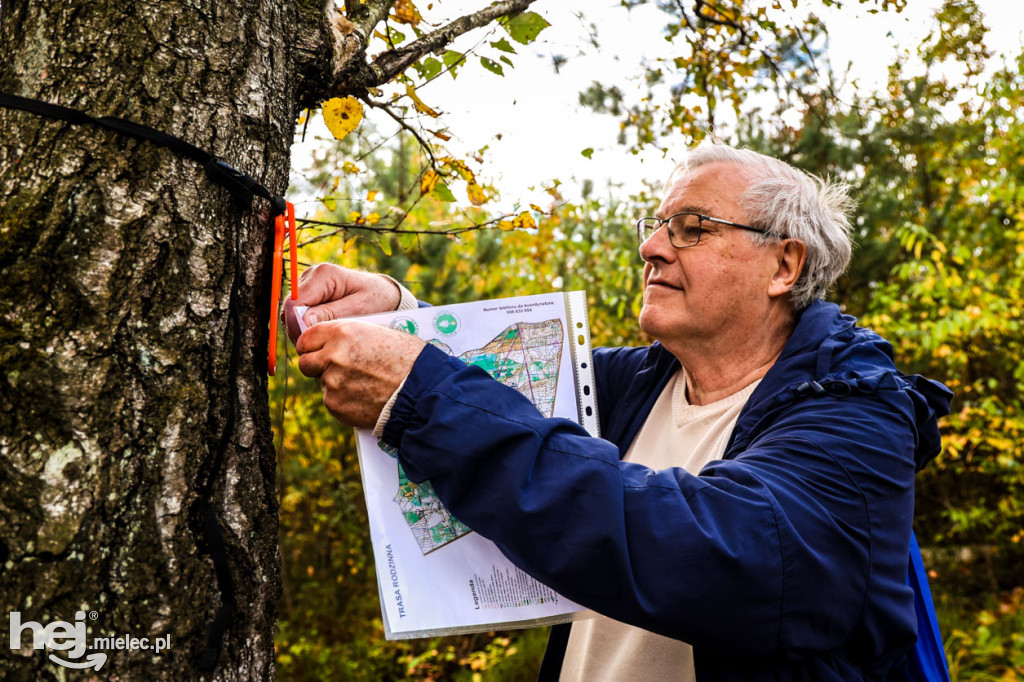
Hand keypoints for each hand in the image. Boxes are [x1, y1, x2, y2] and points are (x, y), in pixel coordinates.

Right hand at [284, 264, 400, 342]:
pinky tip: (321, 334)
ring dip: (302, 329)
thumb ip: (332, 314)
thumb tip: (305, 321)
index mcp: (324, 274)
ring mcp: (308, 284)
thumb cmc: (375, 299)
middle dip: (300, 329)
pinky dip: (306, 326)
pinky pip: (297, 314)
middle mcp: (311, 275)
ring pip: (290, 313)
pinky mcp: (308, 294)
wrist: (383, 294)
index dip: (297, 325)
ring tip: (322, 340)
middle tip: (318, 346)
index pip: (294, 302)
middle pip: (289, 308)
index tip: (312, 342)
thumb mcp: (359, 309)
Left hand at [297, 320, 425, 428]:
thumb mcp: (381, 333)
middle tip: (336, 369)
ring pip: (322, 384)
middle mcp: (332, 357)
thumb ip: (352, 335)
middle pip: (306, 363)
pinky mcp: (336, 406)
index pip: (308, 337)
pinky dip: (345, 402)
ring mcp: (332, 384)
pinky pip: (333, 402)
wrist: (422, 392)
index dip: (313, 345)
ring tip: (364, 385)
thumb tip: (335, 340)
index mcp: (343, 333)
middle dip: (318, 366)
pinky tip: (366, 399)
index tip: (318, 350)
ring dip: (336, 384)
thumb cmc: (409, 359)